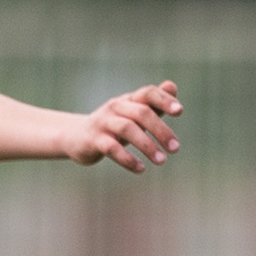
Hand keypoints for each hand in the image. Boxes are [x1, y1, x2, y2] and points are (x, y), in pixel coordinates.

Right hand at [67, 81, 182, 171]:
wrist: (76, 137)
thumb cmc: (113, 126)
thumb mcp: (132, 114)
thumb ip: (153, 104)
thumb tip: (172, 86)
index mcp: (128, 100)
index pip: (148, 93)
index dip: (164, 100)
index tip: (180, 111)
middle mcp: (115, 107)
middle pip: (141, 113)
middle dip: (161, 130)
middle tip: (176, 148)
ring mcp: (102, 123)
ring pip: (127, 129)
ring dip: (147, 146)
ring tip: (162, 161)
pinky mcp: (93, 140)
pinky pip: (111, 148)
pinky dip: (127, 159)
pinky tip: (140, 169)